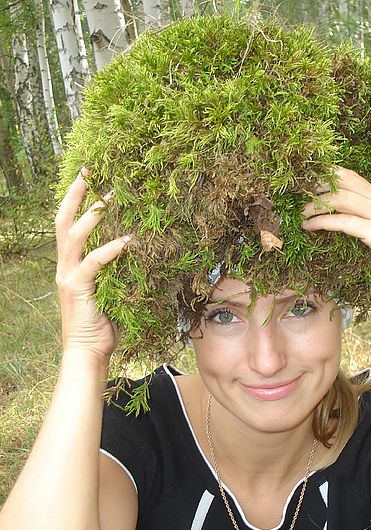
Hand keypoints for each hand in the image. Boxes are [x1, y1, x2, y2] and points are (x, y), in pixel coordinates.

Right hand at [55, 168, 130, 362]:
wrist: (88, 353)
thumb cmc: (103, 325)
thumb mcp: (112, 292)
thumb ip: (119, 272)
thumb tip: (144, 255)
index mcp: (71, 265)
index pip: (68, 225)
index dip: (76, 202)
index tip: (88, 179)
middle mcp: (64, 266)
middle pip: (62, 221)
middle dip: (75, 195)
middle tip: (90, 171)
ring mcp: (68, 276)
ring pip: (74, 235)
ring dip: (92, 214)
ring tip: (110, 197)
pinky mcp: (77, 288)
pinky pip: (93, 263)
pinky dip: (110, 249)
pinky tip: (128, 240)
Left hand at [302, 167, 370, 304]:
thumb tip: (352, 226)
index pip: (353, 178)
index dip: (329, 176)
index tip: (307, 182)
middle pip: (344, 182)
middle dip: (316, 184)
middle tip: (296, 192)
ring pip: (341, 199)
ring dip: (315, 204)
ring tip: (299, 212)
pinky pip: (344, 222)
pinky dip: (323, 222)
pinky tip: (310, 226)